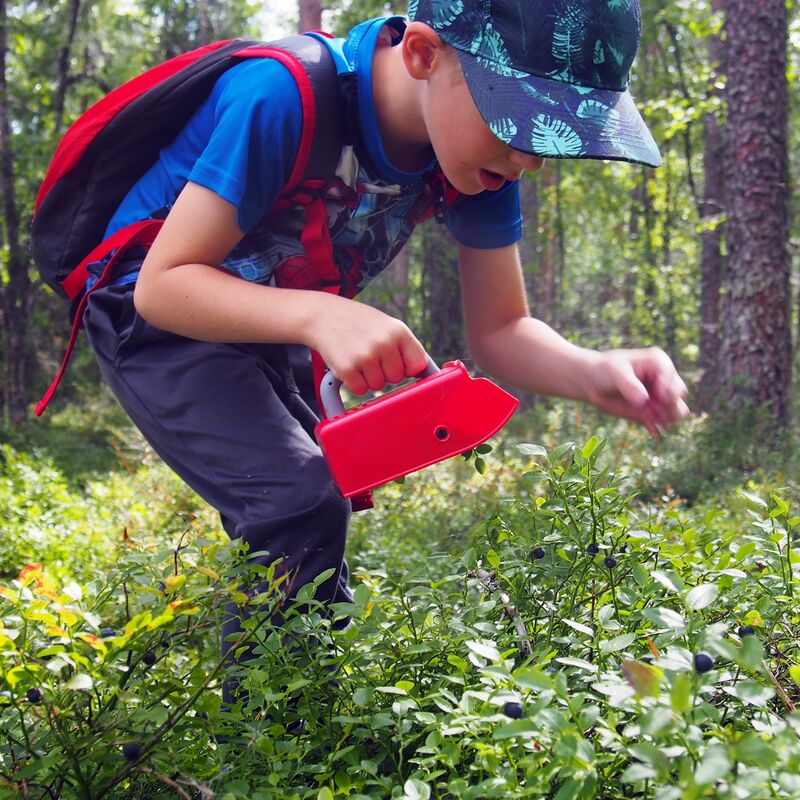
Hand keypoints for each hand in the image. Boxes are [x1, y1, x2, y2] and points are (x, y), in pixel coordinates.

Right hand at [308, 297, 429, 395]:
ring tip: (358, 357)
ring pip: (378, 386)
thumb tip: (422, 372)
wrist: (323, 316)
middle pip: (397, 378)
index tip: (399, 365)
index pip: (418, 364)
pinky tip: (348, 364)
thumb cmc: (358, 323)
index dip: (408, 368)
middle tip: (370, 355)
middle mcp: (384, 343)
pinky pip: (360, 390)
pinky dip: (353, 382)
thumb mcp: (386, 326)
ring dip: (368, 377)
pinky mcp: (348, 369)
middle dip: (384, 372)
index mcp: (398, 331)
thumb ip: (404, 347)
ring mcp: (366, 357)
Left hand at [584, 347, 690, 436]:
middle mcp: (664, 380)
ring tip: (650, 418)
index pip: (671, 376)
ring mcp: (660, 397)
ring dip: (667, 417)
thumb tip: (643, 401)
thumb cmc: (606, 370)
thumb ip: (629, 385)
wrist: (594, 382)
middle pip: (679, 393)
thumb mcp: (615, 372)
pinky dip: (658, 427)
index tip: (654, 396)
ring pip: (678, 410)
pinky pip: (663, 423)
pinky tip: (651, 430)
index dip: (665, 388)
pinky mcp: (653, 412)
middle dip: (668, 403)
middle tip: (651, 409)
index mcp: (659, 363)